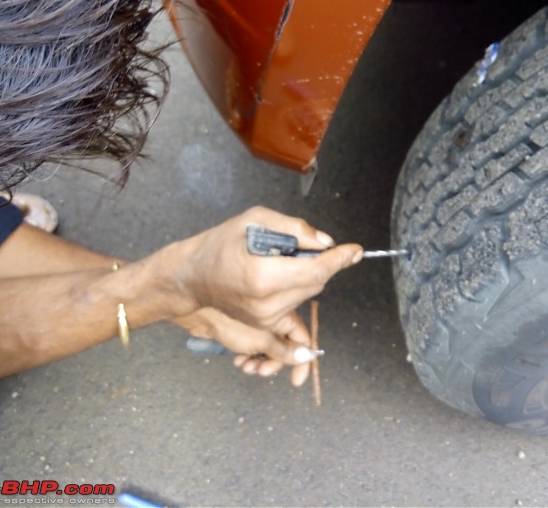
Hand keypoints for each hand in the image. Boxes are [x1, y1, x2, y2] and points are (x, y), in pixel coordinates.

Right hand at [153, 206, 362, 328]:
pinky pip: (296, 305)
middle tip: (300, 247)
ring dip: (307, 275)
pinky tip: (278, 275)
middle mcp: (267, 304)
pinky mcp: (264, 327)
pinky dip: (296, 287)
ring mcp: (265, 319)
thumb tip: (325, 242)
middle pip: (316, 283)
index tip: (355, 250)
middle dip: (319, 263)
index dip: (339, 259)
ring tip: (279, 261)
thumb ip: (293, 229)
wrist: (191, 278)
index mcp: (263, 276)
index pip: (316, 270)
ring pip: (309, 294)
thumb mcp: (254, 220)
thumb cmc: (219, 244)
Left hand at [171, 307, 315, 385]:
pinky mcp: (246, 332)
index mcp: (284, 319)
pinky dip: (250, 357)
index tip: (295, 381)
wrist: (202, 314)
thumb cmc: (233, 324)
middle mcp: (275, 322)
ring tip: (246, 367)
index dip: (302, 362)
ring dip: (260, 363)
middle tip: (261, 372)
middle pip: (285, 349)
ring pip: (268, 351)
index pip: (303, 341)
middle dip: (274, 364)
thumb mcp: (262, 341)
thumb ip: (284, 350)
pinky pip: (255, 348)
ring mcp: (260, 327)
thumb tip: (306, 357)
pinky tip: (238, 361)